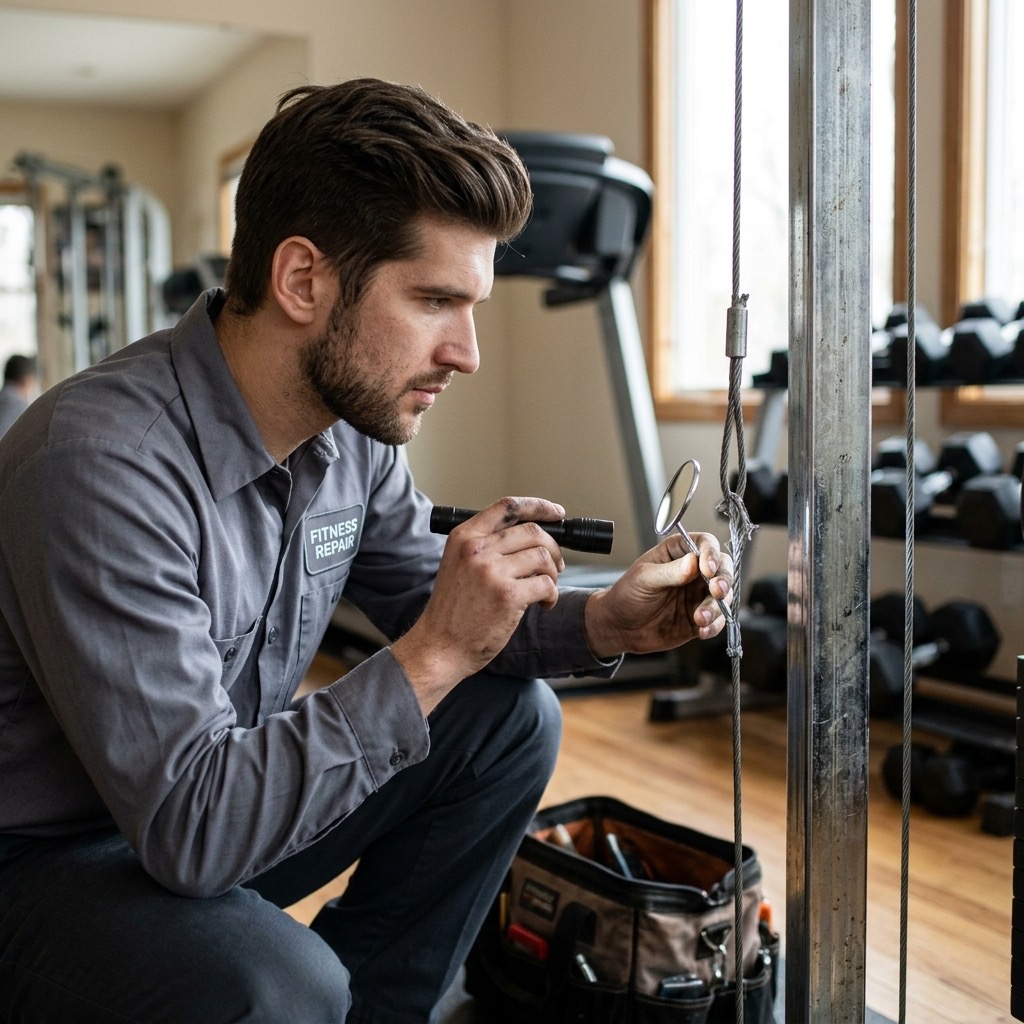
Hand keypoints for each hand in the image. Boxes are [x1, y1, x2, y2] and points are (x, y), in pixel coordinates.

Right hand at [392, 497, 566, 712]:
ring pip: (543, 558)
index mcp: (464, 536)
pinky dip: (552, 595)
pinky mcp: (508, 596)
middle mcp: (477, 548)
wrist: (439, 646)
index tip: (557, 512)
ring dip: (553, 574)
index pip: (509, 506)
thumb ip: (487, 546)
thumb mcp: (459, 564)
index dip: (539, 506)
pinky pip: (547, 585)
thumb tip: (532, 537)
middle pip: (533, 532)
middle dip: (553, 548)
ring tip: (545, 588)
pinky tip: (542, 605)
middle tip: (556, 566)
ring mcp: (492, 571)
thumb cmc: (453, 610)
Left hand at [583, 530, 733, 658]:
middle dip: (724, 580)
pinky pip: (718, 620)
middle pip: (723, 568)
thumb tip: (693, 562)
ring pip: (724, 596)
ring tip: (699, 617)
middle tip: (716, 591)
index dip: (711, 553)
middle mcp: (694, 572)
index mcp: (678, 552)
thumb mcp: (644, 578)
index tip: (708, 568)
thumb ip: (670, 571)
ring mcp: (699, 595)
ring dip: (717, 607)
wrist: (620, 627)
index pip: (705, 544)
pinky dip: (714, 625)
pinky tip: (702, 630)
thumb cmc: (627, 594)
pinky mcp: (701, 617)